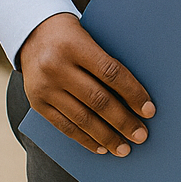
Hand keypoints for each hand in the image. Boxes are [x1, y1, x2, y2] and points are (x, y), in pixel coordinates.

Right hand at [19, 12, 155, 156]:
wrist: (31, 33)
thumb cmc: (72, 35)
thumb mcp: (91, 37)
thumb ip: (108, 62)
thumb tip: (137, 95)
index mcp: (75, 45)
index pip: (111, 73)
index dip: (132, 93)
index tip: (149, 110)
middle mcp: (57, 67)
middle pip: (98, 100)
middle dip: (123, 121)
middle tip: (141, 136)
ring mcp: (45, 87)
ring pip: (81, 117)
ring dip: (106, 136)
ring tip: (123, 148)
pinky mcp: (37, 103)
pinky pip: (64, 126)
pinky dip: (84, 138)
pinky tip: (100, 147)